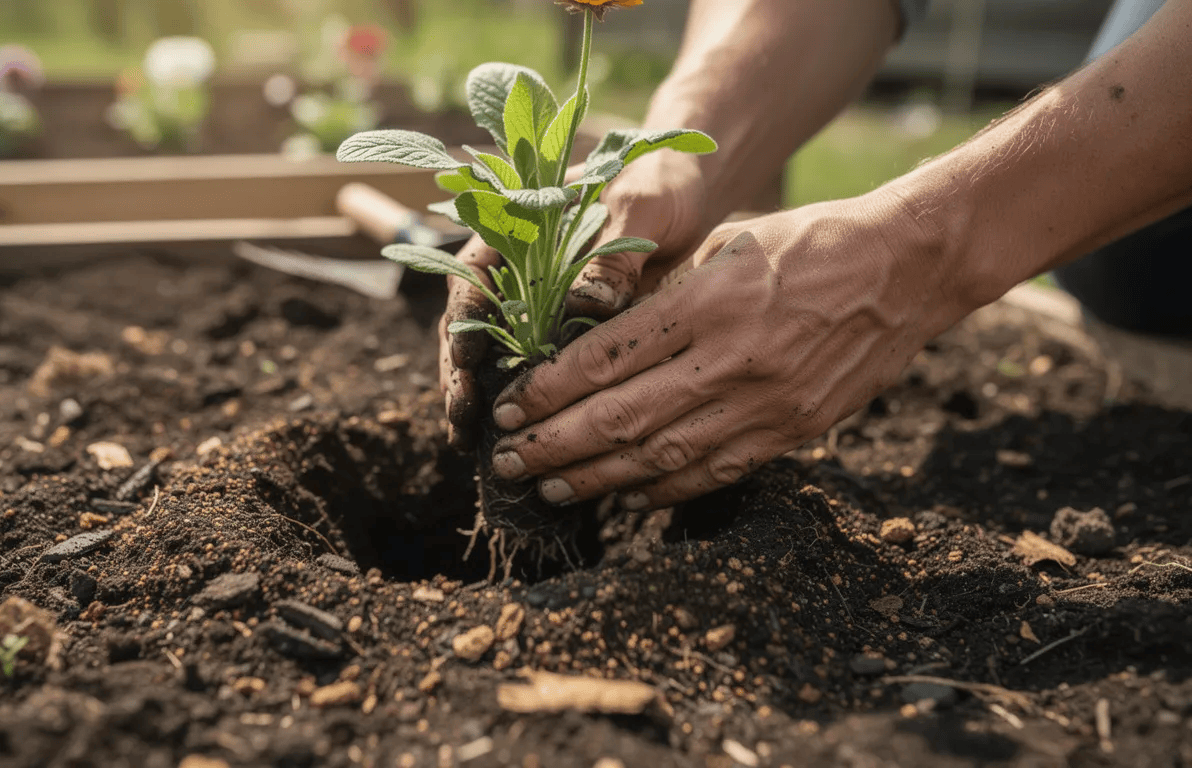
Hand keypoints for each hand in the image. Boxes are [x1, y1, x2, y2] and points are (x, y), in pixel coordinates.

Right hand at [438, 151, 712, 449]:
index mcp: (512, 228)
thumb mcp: (635, 210)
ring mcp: (531, 305)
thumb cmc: (653, 188)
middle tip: (465, 417)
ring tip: (473, 440)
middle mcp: (512, 271)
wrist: (686, 198)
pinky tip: (520, 434)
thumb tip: (586, 304)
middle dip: (459, 374)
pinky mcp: (557, 333)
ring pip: (490, 354)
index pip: (470, 275)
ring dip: (479, 396)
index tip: (466, 359)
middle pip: (469, 325)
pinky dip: (522, 402)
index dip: (464, 320)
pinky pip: (530, 370)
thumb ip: (609, 254)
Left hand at [485, 191, 968, 508]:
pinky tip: (626, 495)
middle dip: (553, 446)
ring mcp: (765, 403)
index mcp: (707, 302)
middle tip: (507, 461)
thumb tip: (588, 340)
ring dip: (596, 478)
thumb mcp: (723, 245)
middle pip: (621, 417)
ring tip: (549, 488)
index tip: (507, 408)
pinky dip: (664, 490)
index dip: (547, 391)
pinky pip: (716, 473)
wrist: (905, 268)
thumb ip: (660, 295)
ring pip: (662, 457)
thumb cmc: (806, 241)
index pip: (604, 359)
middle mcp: (732, 359)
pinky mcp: (793, 430)